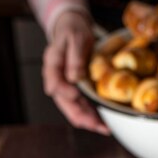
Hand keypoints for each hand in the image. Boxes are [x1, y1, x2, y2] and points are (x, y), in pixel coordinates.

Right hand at [42, 10, 109, 133]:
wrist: (72, 29)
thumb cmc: (73, 31)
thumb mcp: (76, 39)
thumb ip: (74, 58)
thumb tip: (74, 78)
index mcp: (53, 66)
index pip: (55, 84)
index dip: (66, 92)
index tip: (77, 94)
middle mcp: (56, 80)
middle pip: (65, 103)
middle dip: (81, 116)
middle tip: (97, 125)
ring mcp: (65, 88)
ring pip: (73, 109)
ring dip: (88, 120)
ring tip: (104, 128)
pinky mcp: (74, 91)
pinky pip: (81, 107)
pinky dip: (91, 116)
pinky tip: (103, 123)